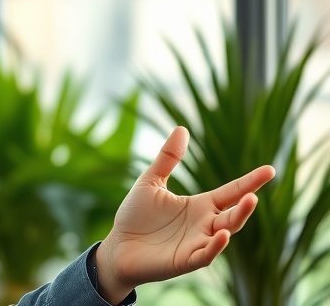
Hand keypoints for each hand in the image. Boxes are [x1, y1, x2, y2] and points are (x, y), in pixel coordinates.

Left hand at [94, 126, 275, 303]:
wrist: (118, 247)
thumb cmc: (136, 216)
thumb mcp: (151, 182)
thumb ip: (167, 158)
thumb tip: (182, 128)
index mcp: (200, 205)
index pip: (230, 191)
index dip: (250, 181)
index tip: (270, 170)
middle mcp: (204, 224)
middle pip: (233, 214)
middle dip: (246, 204)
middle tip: (256, 192)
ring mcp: (197, 243)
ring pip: (225, 232)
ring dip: (237, 219)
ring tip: (249, 202)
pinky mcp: (186, 260)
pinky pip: (206, 254)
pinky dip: (215, 246)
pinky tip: (222, 234)